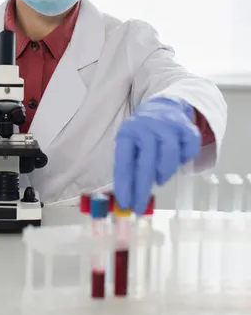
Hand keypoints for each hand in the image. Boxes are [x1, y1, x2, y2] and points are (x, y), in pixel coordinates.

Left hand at [114, 97, 200, 213]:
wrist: (163, 108)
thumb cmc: (143, 136)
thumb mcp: (130, 146)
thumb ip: (129, 168)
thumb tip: (126, 199)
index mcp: (128, 132)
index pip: (124, 161)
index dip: (124, 185)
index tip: (125, 204)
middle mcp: (146, 126)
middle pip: (146, 160)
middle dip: (142, 187)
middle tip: (140, 206)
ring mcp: (168, 124)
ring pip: (169, 154)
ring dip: (164, 172)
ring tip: (159, 179)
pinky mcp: (187, 126)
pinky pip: (189, 149)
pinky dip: (185, 158)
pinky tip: (178, 160)